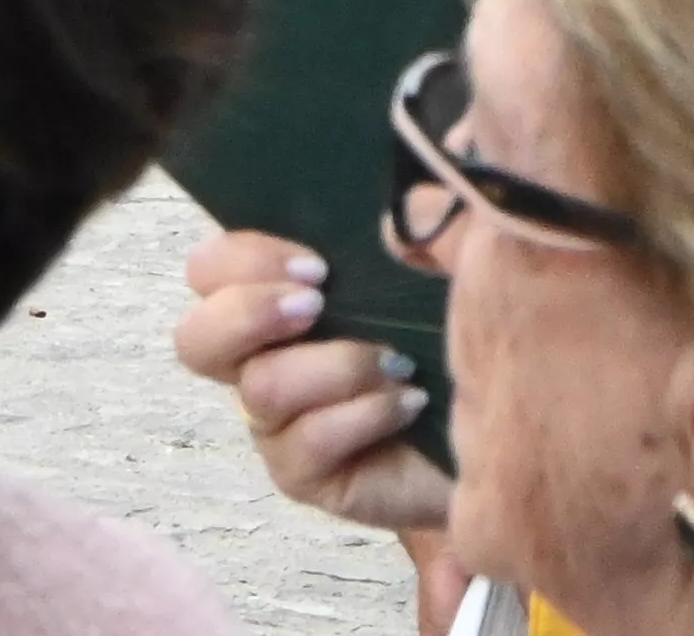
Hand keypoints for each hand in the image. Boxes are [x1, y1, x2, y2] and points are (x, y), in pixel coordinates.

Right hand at [172, 229, 457, 543]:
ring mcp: (277, 425)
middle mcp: (261, 362)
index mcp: (276, 299)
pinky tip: (411, 402)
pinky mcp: (304, 477)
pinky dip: (365, 413)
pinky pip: (308, 442)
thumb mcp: (444, 267)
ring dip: (337, 365)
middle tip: (317, 306)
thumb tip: (398, 217)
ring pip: (262, 388)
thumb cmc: (458, 339)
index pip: (210, 269)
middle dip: (249, 313)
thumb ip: (421, 227)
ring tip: (399, 361)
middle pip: (194, 339)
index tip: (317, 266)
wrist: (499, 431)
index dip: (244, 259)